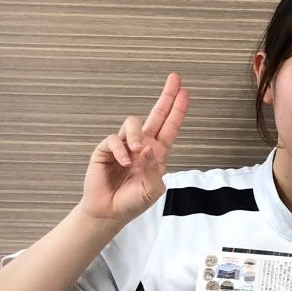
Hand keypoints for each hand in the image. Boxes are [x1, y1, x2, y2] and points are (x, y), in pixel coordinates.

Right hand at [80, 73, 189, 223]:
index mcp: (157, 153)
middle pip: (156, 114)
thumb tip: (149, 148)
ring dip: (137, 134)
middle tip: (175, 79)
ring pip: (133, 123)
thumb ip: (154, 170)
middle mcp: (142, 145)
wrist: (110, 211)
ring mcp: (124, 145)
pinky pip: (114, 139)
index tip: (186, 93)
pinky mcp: (106, 149)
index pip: (170, 127)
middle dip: (166, 96)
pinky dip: (120, 150)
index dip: (178, 110)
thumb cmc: (133, 201)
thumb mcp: (152, 190)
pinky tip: (124, 163)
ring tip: (137, 151)